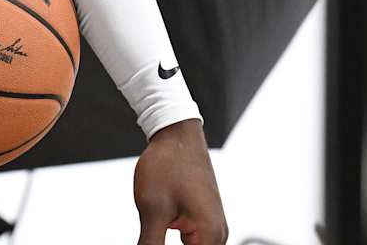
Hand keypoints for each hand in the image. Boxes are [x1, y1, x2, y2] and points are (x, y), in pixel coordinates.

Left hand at [133, 118, 226, 244]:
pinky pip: (192, 244)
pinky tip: (156, 240)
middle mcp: (217, 235)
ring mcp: (212, 228)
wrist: (175, 133)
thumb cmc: (166, 165)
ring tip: (152, 233)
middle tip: (149, 237)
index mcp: (210, 236)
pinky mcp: (202, 221)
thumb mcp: (152, 209)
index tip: (150, 243)